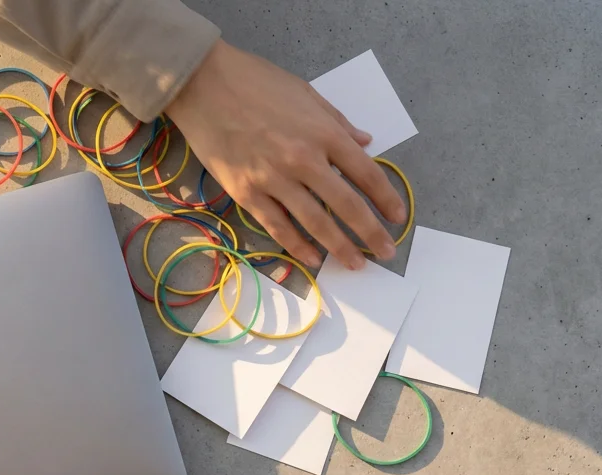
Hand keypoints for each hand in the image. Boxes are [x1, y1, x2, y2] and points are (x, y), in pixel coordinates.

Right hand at [165, 40, 406, 269]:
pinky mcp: (246, 193)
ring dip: (338, 247)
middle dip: (371, 233)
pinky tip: (312, 258)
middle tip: (387, 252)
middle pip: (347, 205)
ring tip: (354, 264)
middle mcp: (304, 160)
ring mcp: (273, 180)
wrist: (203, 85)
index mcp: (324, 133)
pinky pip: (277, 226)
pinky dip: (296, 245)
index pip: (366, 174)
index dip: (387, 199)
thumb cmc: (255, 82)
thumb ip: (336, 121)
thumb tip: (364, 142)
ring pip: (314, 223)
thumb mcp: (305, 93)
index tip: (398, 217)